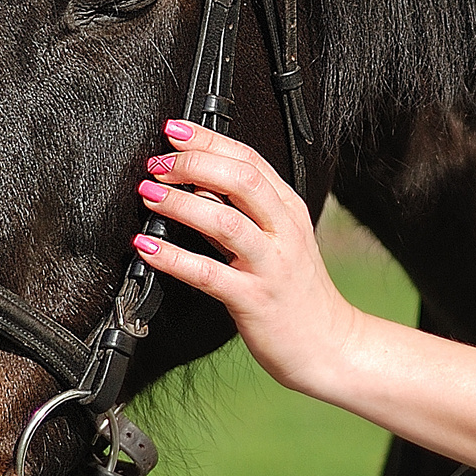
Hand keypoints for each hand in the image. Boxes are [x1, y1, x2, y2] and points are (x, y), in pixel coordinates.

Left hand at [130, 121, 367, 396]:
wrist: (329, 345)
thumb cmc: (297, 292)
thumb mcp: (280, 240)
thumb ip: (245, 211)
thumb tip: (196, 183)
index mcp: (289, 209)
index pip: (249, 159)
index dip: (209, 140)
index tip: (174, 130)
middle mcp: (284, 231)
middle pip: (240, 180)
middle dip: (193, 163)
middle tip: (157, 165)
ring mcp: (271, 265)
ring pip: (224, 222)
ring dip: (180, 203)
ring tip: (148, 195)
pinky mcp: (254, 300)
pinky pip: (208, 274)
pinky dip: (173, 257)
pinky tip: (147, 247)